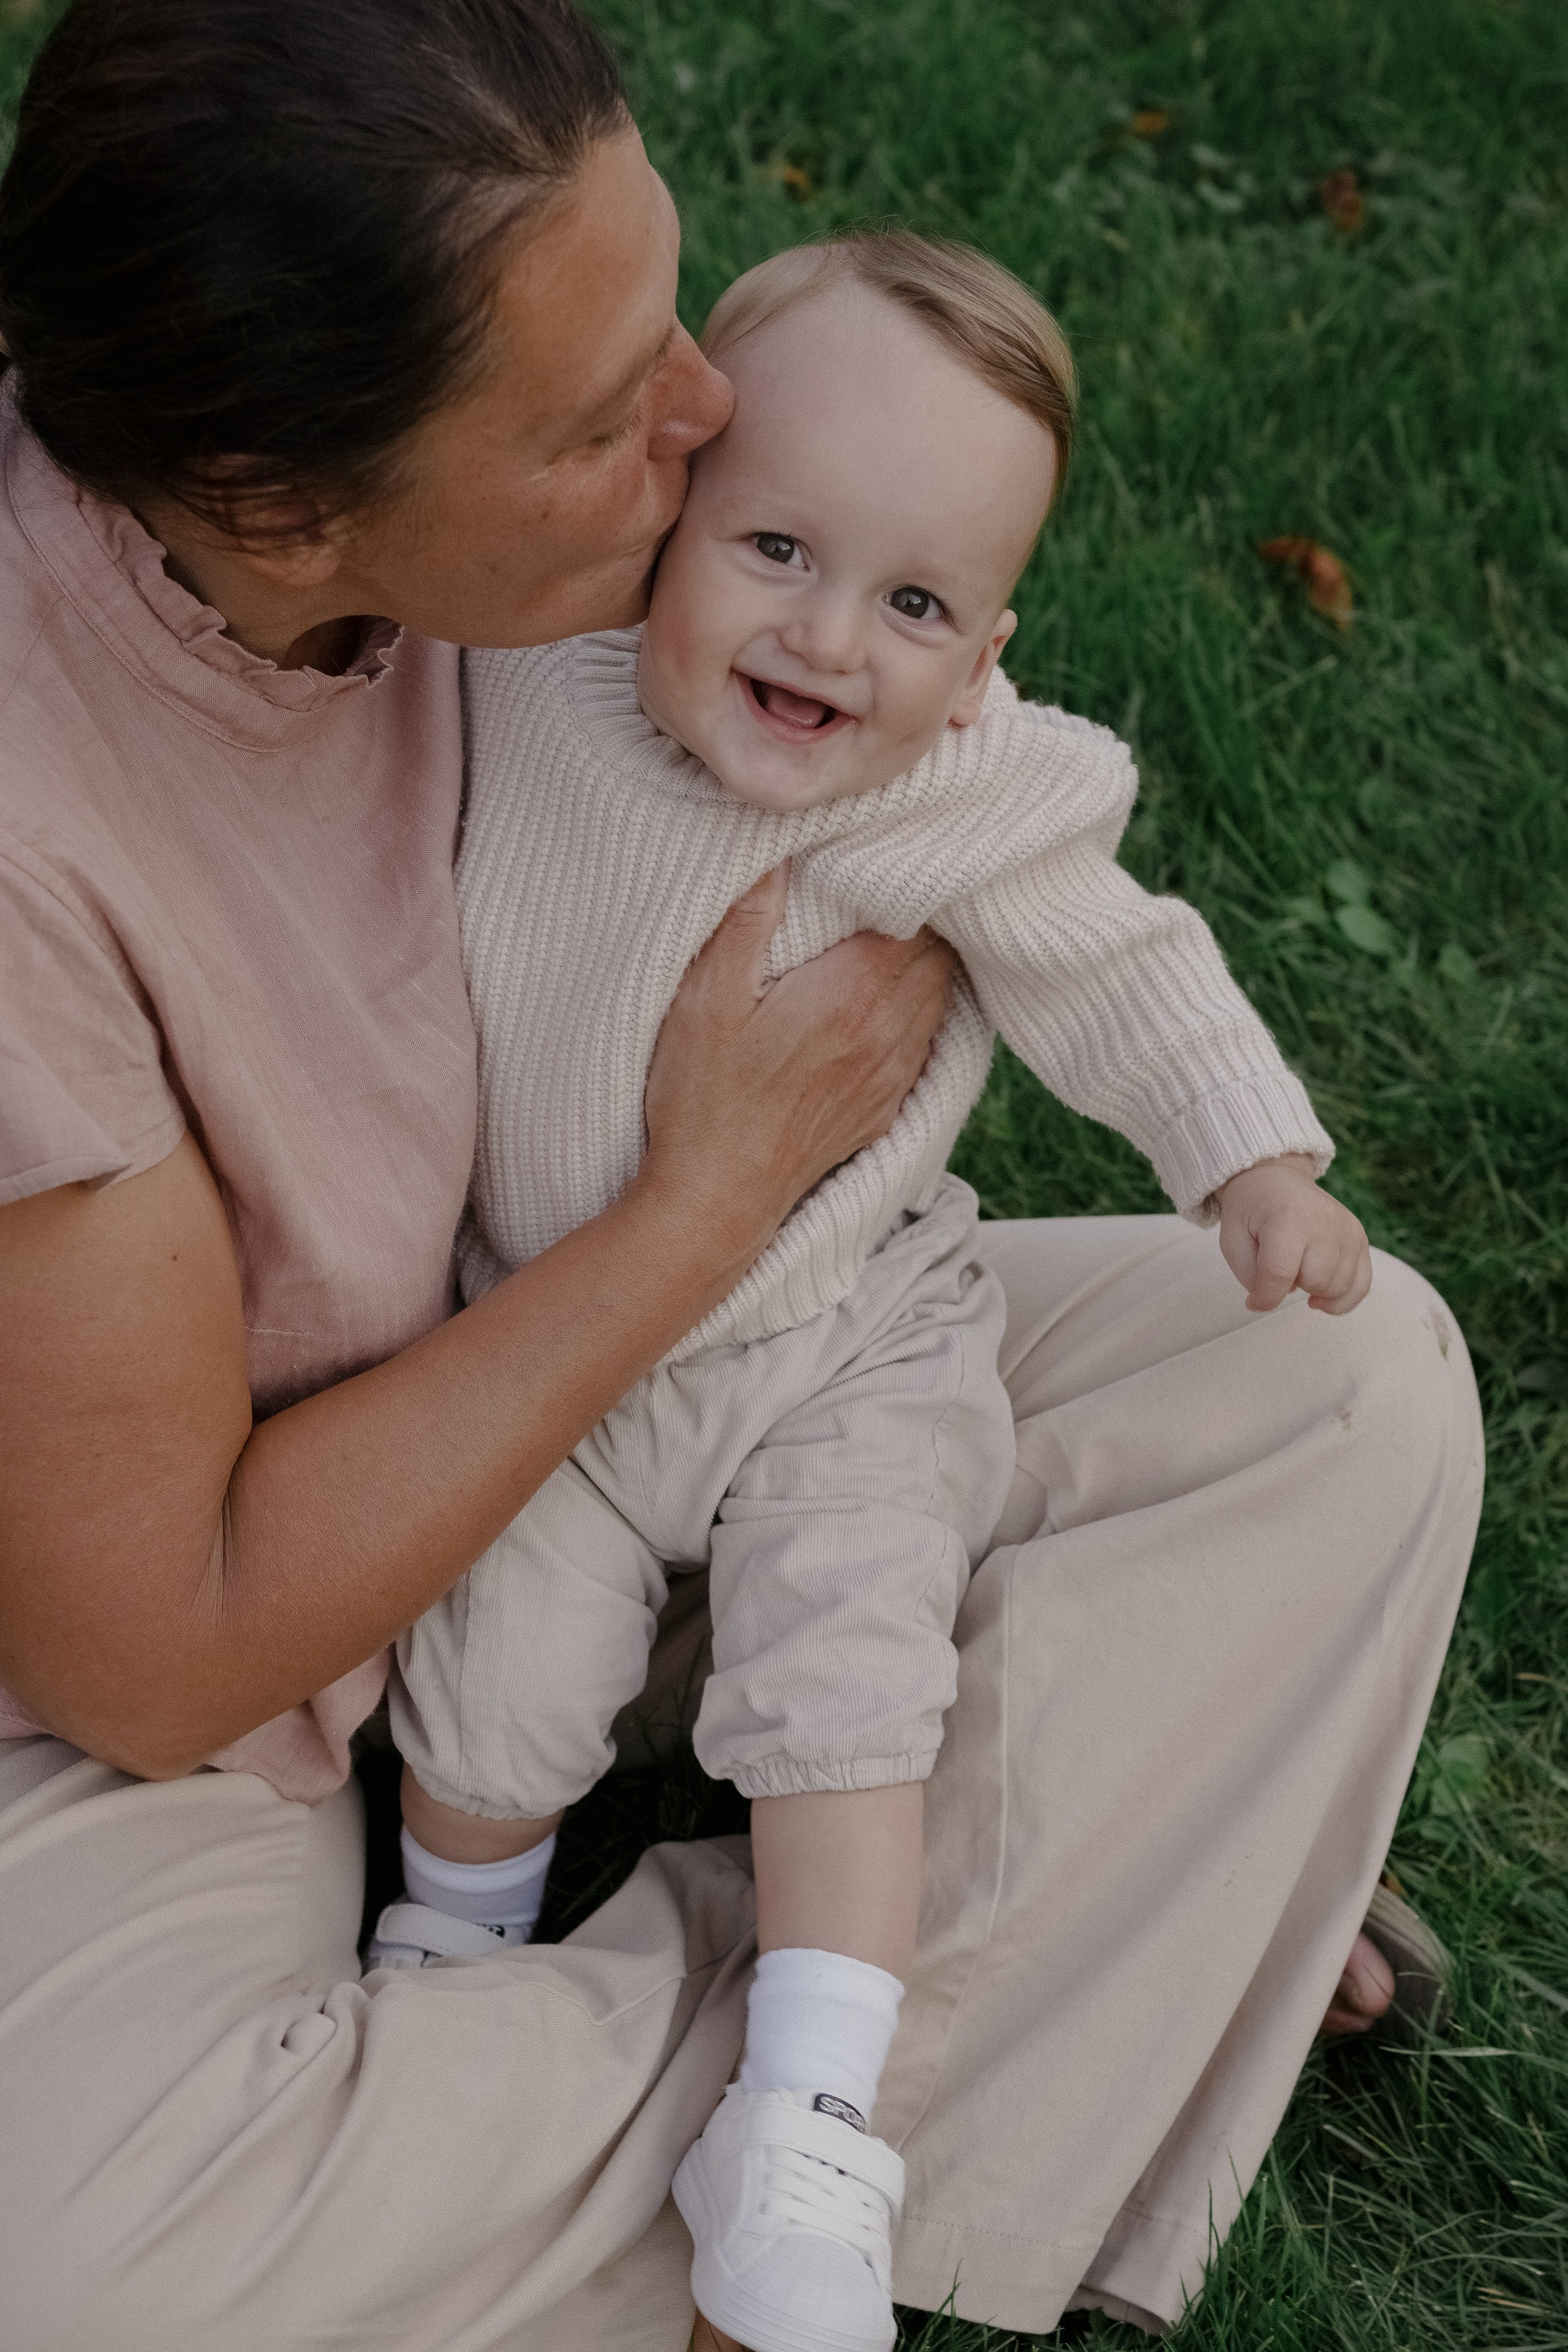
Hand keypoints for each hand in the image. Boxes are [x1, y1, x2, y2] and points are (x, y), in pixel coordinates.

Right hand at [643, 863, 957, 1254]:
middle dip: (924, 914)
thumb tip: (777, 848)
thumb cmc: (703, 1100)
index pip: (920, 915)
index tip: (886, 853)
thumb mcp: (706, 998)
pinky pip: (926, 1042)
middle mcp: (889, 1034)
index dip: (910, 878)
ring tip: (894, 930)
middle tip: (891, 881)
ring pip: (941, 997)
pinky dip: (919, 1010)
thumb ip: (746, 919)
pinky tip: (889, 998)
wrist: (715, 1202)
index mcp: (854, 994)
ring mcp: (893, 1076)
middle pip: (940, 953)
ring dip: (926, 962)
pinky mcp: (884, 1108)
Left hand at [1216, 1154, 1371, 1315]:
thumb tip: (1271, 1302)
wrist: (1274, 1181)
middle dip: (1293, 1286)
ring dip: (1315, 1291)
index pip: (1279, 1274)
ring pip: (1339, 1288)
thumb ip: (1250, 1277)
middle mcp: (1324, 1222)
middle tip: (1280, 1266)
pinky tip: (1321, 1296)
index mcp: (1287, 1217)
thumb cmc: (1251, 1214)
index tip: (1255, 1301)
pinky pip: (1361, 1285)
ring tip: (1299, 1271)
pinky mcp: (1360, 1238)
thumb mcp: (1233, 1241)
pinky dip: (1342, 1299)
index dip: (1265, 1297)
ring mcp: (1347, 1230)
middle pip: (1315, 1282)